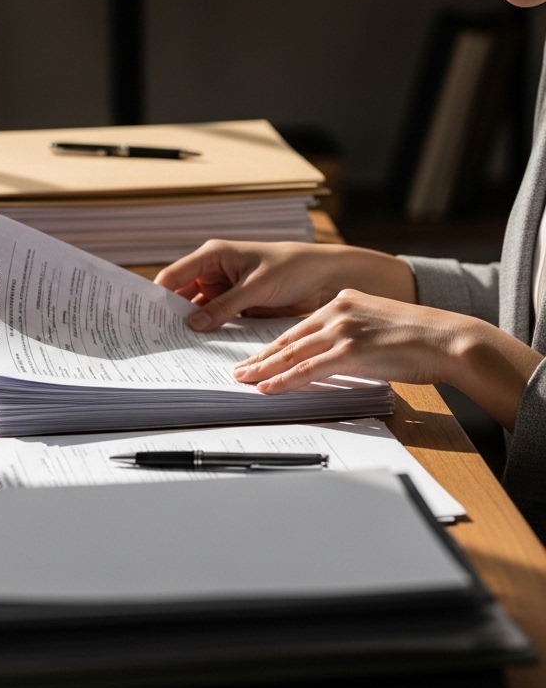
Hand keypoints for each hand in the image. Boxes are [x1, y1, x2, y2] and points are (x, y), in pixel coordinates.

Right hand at [155, 240, 416, 331]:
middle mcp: (214, 271)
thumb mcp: (256, 287)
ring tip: (175, 348)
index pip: (174, 275)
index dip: (157, 295)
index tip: (145, 317)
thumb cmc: (293, 268)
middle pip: (181, 294)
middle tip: (157, 338)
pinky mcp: (236, 306)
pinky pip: (215, 319)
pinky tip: (201, 347)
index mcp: (213, 255)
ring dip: (191, 326)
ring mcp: (224, 290)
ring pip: (197, 310)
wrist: (326, 278)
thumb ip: (223, 307)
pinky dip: (209, 331)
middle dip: (171, 314)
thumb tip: (192, 324)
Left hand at [232, 289, 541, 429]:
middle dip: (260, 356)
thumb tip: (330, 355)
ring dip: (264, 369)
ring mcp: (343, 330)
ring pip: (293, 353)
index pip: (298, 327)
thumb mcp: (376, 324)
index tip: (256, 356)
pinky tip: (268, 387)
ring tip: (244, 380)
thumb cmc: (419, 338)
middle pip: (289, 338)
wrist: (448, 340)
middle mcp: (337, 310)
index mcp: (342, 301)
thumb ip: (350, 333)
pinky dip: (284, 380)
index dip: (274, 344)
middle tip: (238, 369)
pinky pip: (308, 369)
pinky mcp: (351, 351)